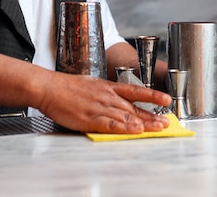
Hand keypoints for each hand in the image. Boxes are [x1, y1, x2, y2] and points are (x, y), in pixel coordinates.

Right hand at [37, 73, 171, 133]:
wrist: (50, 88)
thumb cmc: (68, 88)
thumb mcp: (93, 85)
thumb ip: (108, 94)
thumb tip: (121, 101)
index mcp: (109, 87)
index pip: (135, 91)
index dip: (152, 95)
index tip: (166, 99)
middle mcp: (107, 97)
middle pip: (134, 108)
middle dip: (152, 116)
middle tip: (166, 122)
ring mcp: (99, 107)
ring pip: (126, 116)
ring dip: (143, 123)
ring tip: (157, 128)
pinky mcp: (90, 118)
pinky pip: (110, 124)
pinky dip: (124, 127)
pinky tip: (134, 130)